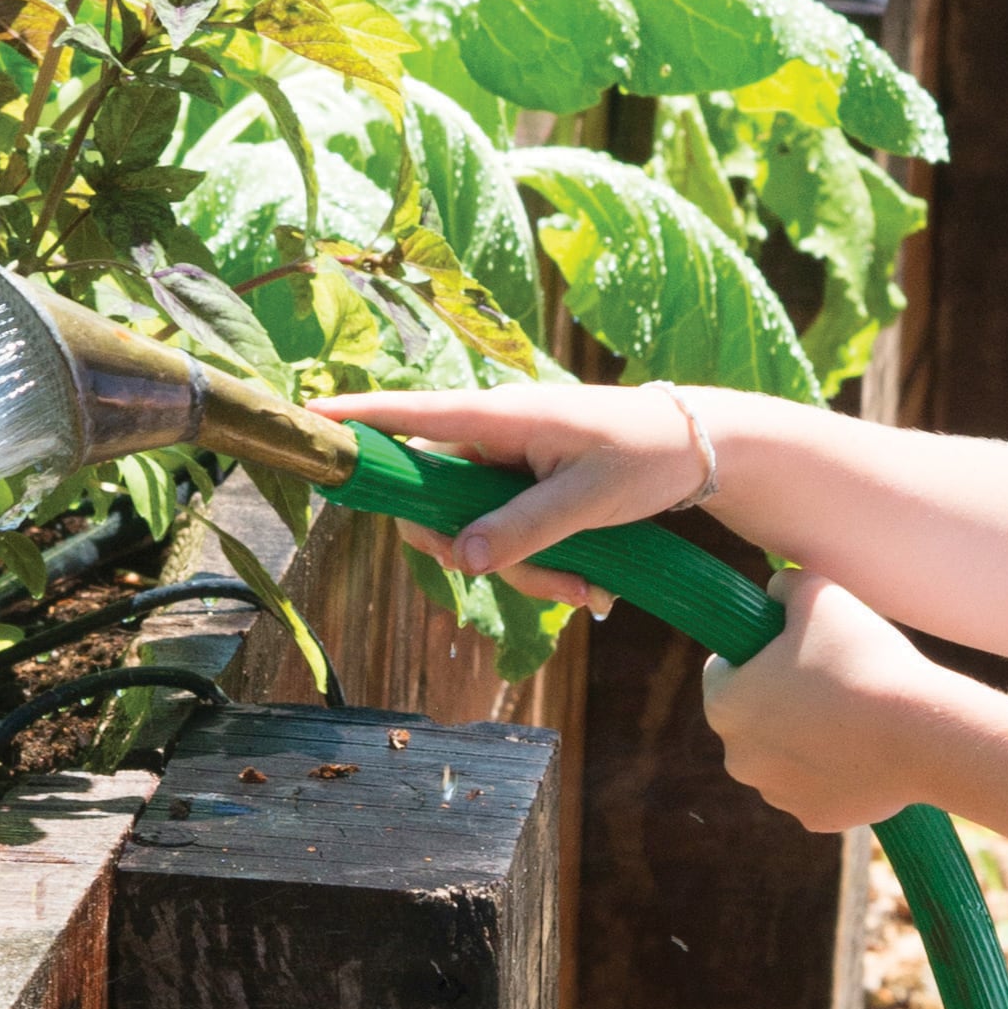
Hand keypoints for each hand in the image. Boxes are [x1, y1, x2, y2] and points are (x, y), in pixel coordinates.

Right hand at [320, 381, 714, 619]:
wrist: (701, 448)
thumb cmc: (648, 454)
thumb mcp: (589, 498)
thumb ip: (524, 528)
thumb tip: (462, 557)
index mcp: (501, 416)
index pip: (411, 415)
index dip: (357, 421)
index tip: (307, 424)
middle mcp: (493, 437)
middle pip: (436, 502)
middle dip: (476, 555)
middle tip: (535, 583)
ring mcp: (507, 466)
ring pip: (475, 533)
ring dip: (524, 574)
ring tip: (585, 593)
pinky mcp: (524, 489)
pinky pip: (506, 538)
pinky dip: (541, 569)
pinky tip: (589, 589)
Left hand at [700, 567, 943, 830]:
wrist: (921, 732)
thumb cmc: (862, 658)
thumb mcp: (817, 593)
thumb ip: (784, 587)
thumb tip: (775, 593)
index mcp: (724, 704)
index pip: (723, 669)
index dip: (758, 651)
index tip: (793, 646)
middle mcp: (738, 758)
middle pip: (753, 718)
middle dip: (780, 699)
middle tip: (829, 678)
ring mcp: (777, 794)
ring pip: (785, 756)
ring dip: (807, 737)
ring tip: (854, 714)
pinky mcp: (816, 818)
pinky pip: (820, 786)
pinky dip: (836, 771)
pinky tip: (868, 751)